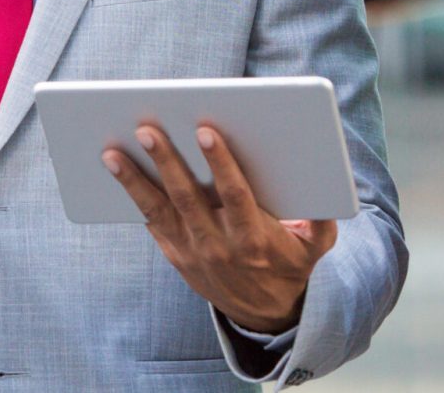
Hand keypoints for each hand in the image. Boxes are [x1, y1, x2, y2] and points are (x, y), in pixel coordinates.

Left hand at [102, 123, 336, 333]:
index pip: (235, 195)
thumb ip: (322, 222)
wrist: (266, 315)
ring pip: (158, 210)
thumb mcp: (316, 248)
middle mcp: (218, 247)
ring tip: (112, 151)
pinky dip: (132, 197)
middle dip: (167, 161)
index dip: (221, 163)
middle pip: (187, 197)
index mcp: (254, 240)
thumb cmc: (291, 265)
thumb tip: (331, 190)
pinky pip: (151, 222)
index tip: (207, 130)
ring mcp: (192, 253)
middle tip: (148, 128)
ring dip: (134, 180)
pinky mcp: (175, 255)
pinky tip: (116, 170)